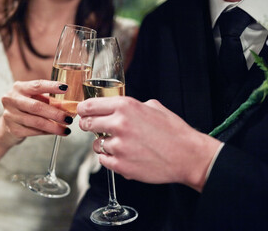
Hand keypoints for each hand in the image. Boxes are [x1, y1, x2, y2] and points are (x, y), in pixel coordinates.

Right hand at [1, 80, 72, 145]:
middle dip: (55, 113)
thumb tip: (69, 105)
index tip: (66, 88)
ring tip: (66, 130)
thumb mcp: (35, 98)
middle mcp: (12, 100)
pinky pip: (34, 131)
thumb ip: (49, 100)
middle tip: (68, 119)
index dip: (52, 86)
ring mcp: (10, 115)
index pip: (37, 85)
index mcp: (19, 88)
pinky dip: (47, 132)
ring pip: (37, 122)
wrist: (7, 123)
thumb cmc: (26, 107)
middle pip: (37, 107)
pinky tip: (55, 132)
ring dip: (54, 127)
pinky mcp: (13, 129)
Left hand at [77, 97, 221, 191]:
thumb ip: (130, 106)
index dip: (83, 109)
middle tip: (94, 127)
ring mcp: (118, 146)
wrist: (188, 156)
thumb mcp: (153, 107)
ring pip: (96, 144)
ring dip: (103, 144)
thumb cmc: (173, 131)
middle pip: (86, 124)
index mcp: (125, 106)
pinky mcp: (120, 165)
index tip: (82, 112)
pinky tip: (123, 155)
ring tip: (120, 144)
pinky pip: (103, 160)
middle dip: (88, 125)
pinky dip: (110, 158)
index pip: (89, 105)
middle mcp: (119, 124)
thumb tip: (115, 107)